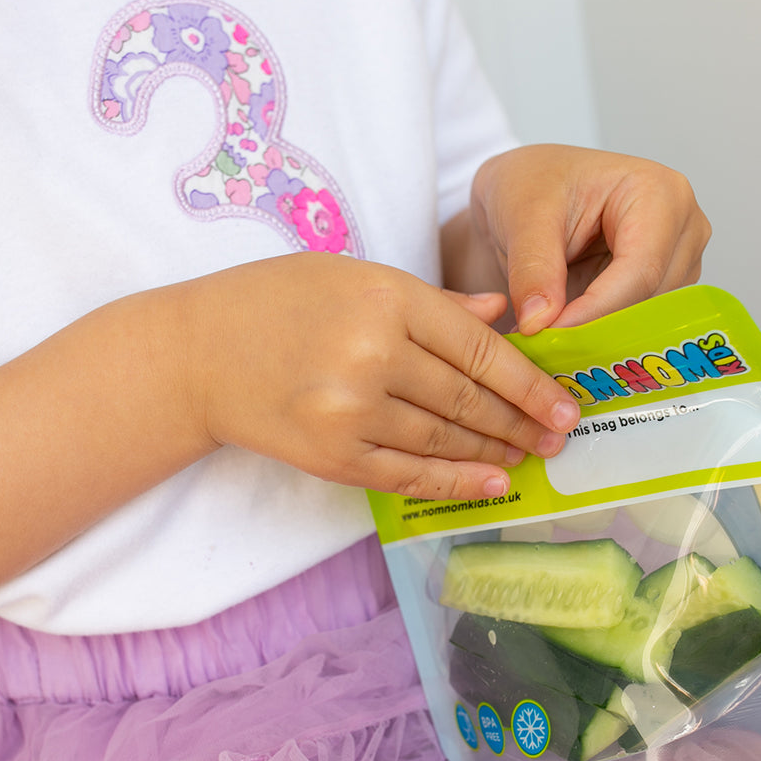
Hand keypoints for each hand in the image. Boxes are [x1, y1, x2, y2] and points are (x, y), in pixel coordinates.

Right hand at [181, 254, 579, 499]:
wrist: (196, 355)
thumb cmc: (272, 304)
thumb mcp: (352, 277)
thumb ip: (431, 301)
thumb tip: (502, 315)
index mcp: (385, 298)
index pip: (478, 347)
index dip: (530, 381)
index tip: (564, 403)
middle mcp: (373, 355)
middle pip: (467, 399)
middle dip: (523, 422)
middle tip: (560, 437)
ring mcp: (351, 410)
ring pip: (443, 440)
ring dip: (494, 452)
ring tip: (528, 456)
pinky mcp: (332, 455)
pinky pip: (408, 475)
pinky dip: (454, 482)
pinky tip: (490, 483)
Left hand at [467, 144, 711, 333]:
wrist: (525, 189)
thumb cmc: (531, 183)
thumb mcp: (522, 216)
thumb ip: (533, 269)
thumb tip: (540, 323)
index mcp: (659, 193)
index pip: (640, 270)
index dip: (595, 312)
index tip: (548, 336)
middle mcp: (682, 228)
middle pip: (650, 301)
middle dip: (596, 330)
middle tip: (543, 350)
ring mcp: (677, 260)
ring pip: (649, 321)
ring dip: (598, 338)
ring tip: (548, 343)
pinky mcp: (660, 287)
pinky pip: (639, 326)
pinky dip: (601, 338)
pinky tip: (565, 341)